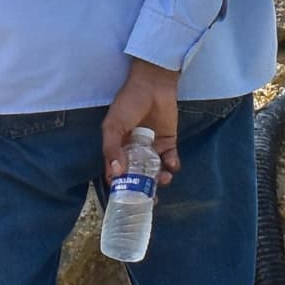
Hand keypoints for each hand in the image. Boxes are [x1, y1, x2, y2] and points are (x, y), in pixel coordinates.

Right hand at [100, 56, 180, 185]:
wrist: (152, 85)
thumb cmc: (128, 103)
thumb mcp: (113, 125)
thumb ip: (112, 148)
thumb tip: (115, 173)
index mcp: (118, 150)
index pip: (118, 175)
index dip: (122, 187)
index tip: (127, 198)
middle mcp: (134, 153)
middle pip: (139, 178)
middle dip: (144, 190)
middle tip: (150, 200)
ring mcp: (152, 149)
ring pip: (156, 172)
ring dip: (160, 180)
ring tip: (162, 179)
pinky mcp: (169, 143)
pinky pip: (171, 160)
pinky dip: (172, 165)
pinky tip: (171, 164)